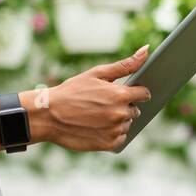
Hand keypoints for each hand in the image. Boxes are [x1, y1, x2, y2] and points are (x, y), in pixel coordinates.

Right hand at [34, 46, 153, 151]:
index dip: (136, 92)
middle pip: (134, 110)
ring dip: (117, 120)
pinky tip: (97, 126)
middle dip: (124, 106)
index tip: (128, 92)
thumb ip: (125, 65)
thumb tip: (146, 50)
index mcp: (120, 95)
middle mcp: (120, 114)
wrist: (49, 115)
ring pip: (126, 124)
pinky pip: (120, 138)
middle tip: (103, 103)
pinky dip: (112, 133)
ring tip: (96, 115)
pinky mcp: (109, 145)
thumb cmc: (71, 91)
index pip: (144, 94)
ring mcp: (115, 131)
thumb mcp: (97, 73)